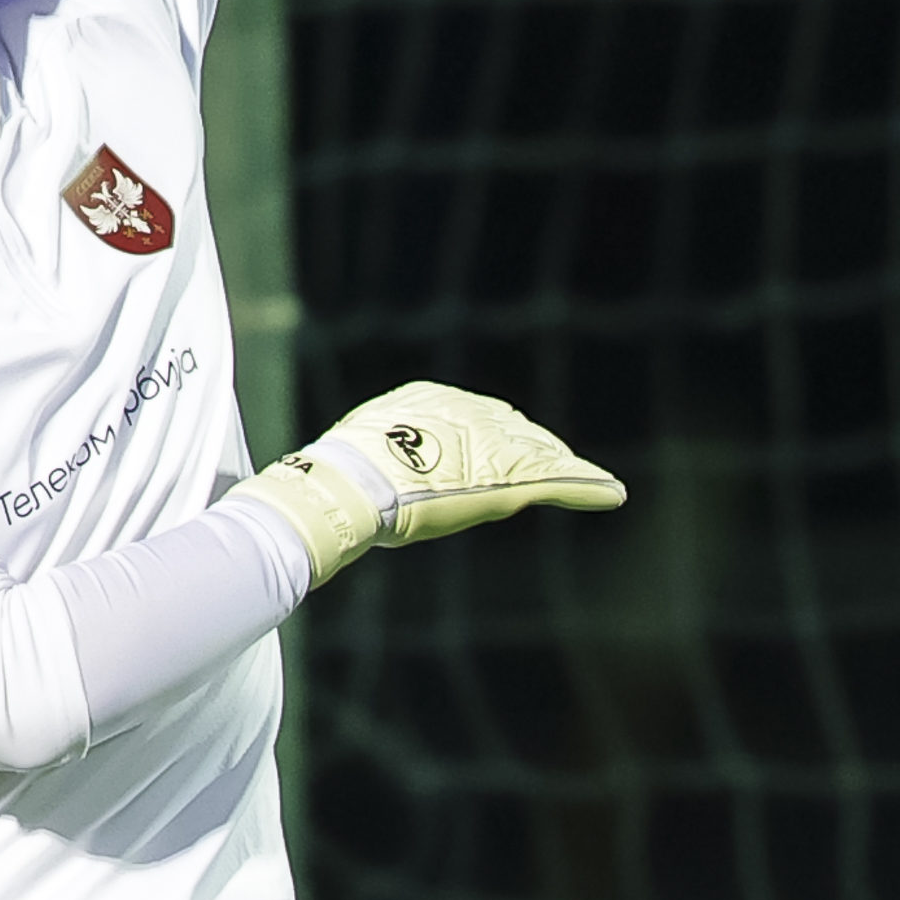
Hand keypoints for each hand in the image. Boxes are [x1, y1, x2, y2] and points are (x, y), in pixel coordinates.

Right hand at [227, 381, 626, 587]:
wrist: (344, 491)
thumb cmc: (325, 483)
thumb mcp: (337, 465)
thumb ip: (341, 471)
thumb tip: (285, 499)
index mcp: (422, 400)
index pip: (469, 414)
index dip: (489, 435)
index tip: (501, 451)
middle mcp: (462, 412)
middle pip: (510, 430)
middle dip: (532, 449)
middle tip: (558, 467)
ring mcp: (487, 445)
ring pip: (537, 455)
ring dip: (564, 470)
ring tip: (593, 485)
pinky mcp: (508, 478)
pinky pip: (559, 480)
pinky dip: (588, 488)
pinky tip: (613, 494)